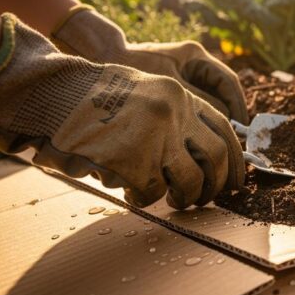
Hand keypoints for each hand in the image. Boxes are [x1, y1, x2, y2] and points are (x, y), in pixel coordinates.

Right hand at [0, 14, 243, 208]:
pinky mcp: (134, 159)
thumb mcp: (147, 94)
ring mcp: (155, 136)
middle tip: (207, 198)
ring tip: (176, 201)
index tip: (239, 180)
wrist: (56, 93)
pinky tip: (136, 195)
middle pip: (216, 158)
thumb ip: (177, 118)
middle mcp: (174, 113)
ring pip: (191, 180)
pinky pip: (154, 191)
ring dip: (187, 197)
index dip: (235, 159)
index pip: (224, 128)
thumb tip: (207, 158)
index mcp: (179, 95)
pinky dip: (147, 199)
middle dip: (218, 184)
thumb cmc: (99, 100)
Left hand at [51, 6, 248, 123]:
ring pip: (211, 100)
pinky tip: (197, 138)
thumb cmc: (130, 68)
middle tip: (231, 141)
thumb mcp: (167, 90)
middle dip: (229, 116)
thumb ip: (197, 104)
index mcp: (195, 56)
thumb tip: (225, 123)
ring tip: (217, 143)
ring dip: (215, 120)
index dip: (238, 106)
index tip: (241, 129)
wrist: (99, 56)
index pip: (228, 82)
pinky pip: (196, 104)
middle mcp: (194, 62)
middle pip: (223, 92)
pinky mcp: (175, 85)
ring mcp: (185, 73)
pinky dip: (200, 120)